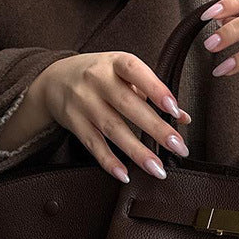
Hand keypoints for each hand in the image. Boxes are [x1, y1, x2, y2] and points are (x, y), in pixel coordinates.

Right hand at [0, 52, 191, 181]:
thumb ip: (154, 94)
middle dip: (155, 128)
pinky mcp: (74, 123)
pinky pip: (93, 145)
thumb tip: (184, 118)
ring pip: (113, 129)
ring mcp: (84, 103)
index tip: (174, 108)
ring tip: (159, 169)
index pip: (135, 72)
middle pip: (128, 106)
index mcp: (115, 63)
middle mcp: (97, 80)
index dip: (155, 89)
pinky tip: (125, 174)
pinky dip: (109, 161)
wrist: (54, 78)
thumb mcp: (125, 75)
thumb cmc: (101, 75)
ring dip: (137, 152)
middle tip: (178, 147)